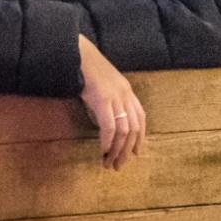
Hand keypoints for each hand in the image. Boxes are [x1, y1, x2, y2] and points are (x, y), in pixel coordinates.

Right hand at [77, 35, 144, 169]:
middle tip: (119, 166)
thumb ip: (109, 105)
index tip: (136, 153)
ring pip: (123, 131)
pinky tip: (102, 151)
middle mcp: (126, 95)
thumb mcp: (104, 87)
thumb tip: (106, 127)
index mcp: (127, 91)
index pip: (141, 118)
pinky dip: (107, 141)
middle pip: (134, 128)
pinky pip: (109, 126)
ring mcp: (115, 97)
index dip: (140, 137)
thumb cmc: (88, 70)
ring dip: (117, 150)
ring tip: (109, 163)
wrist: (79, 54)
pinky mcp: (102, 99)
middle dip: (127, 150)